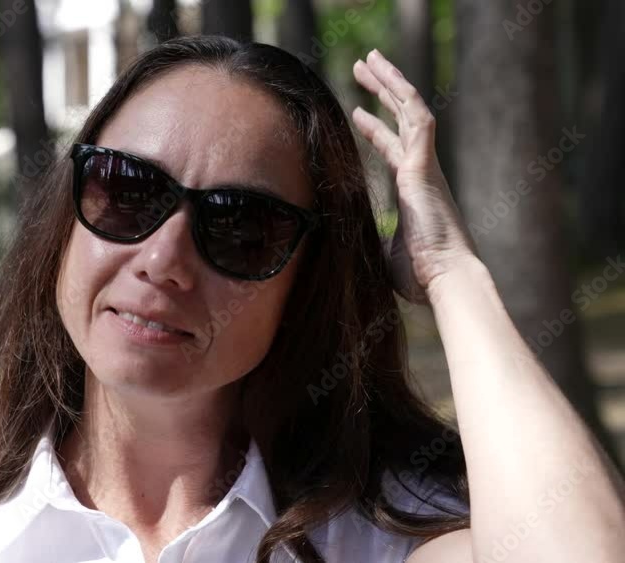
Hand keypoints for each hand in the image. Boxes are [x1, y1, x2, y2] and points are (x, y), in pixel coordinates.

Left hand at [351, 49, 478, 303]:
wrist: (446, 280)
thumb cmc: (419, 277)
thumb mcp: (380, 252)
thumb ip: (366, 237)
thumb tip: (340, 239)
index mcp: (414, 189)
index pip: (393, 148)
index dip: (376, 129)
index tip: (357, 113)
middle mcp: (422, 171)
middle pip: (402, 119)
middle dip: (382, 91)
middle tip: (362, 68)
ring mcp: (425, 167)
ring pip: (410, 110)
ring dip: (389, 82)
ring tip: (369, 59)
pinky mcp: (425, 167)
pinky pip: (419, 121)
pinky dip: (404, 97)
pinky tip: (388, 79)